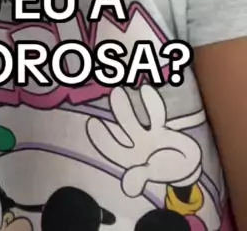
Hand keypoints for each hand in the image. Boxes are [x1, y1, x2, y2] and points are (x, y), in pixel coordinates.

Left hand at [86, 85, 201, 196]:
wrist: (186, 168)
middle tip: (105, 99)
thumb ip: (141, 177)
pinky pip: (155, 114)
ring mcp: (147, 134)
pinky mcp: (160, 128)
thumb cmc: (165, 171)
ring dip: (126, 107)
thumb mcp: (153, 174)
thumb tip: (129, 189)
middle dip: (114, 116)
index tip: (91, 122)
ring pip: (133, 119)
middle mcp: (135, 143)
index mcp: (130, 158)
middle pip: (122, 128)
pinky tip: (145, 90)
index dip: (101, 138)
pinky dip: (151, 103)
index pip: (112, 147)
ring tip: (117, 91)